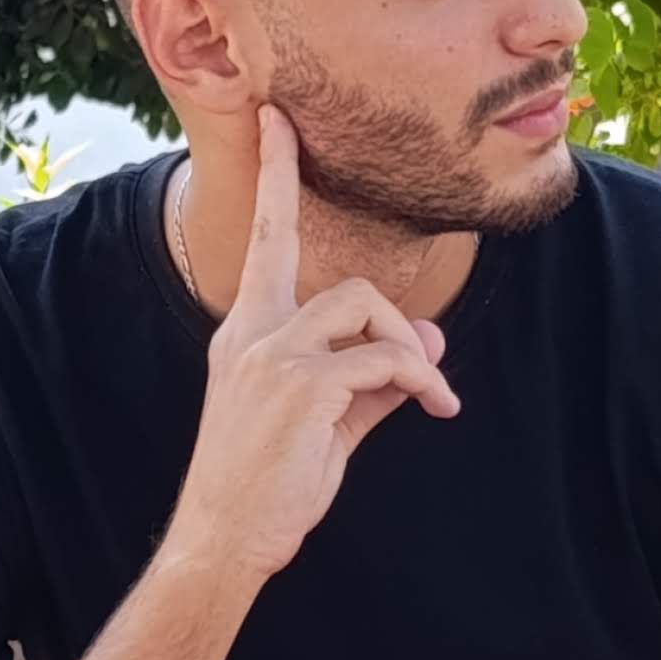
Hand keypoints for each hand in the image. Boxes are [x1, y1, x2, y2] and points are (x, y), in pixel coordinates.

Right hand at [167, 102, 461, 583]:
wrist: (225, 540)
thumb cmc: (269, 485)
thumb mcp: (326, 422)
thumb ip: (377, 375)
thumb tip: (433, 339)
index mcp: (246, 332)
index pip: (266, 238)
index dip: (275, 176)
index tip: (278, 119)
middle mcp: (252, 332)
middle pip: (347, 286)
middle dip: (397, 323)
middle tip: (428, 372)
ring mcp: (273, 355)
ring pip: (366, 312)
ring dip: (409, 354)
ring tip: (431, 400)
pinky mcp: (302, 385)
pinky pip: (384, 360)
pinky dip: (420, 382)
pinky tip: (434, 409)